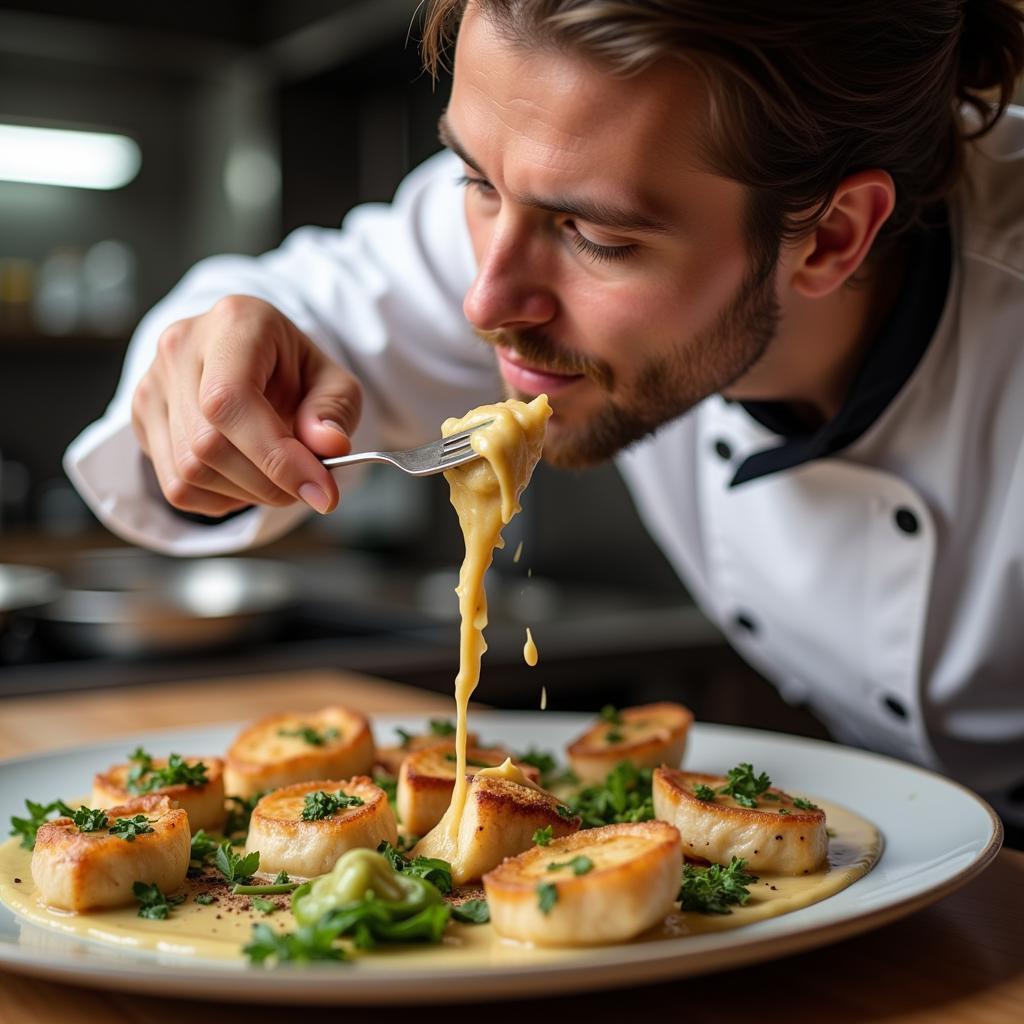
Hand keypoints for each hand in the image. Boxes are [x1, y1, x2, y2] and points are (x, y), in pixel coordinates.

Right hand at [131, 295, 360, 516]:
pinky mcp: (141, 418)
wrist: (254, 360)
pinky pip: (176, 486)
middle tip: (306, 488)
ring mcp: (153, 383)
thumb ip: (335, 411)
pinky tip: (245, 478)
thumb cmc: (294, 371)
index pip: (231, 399)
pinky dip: (220, 498)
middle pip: (209, 444)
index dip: (275, 455)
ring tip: (276, 477)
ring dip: (246, 493)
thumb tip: (328, 447)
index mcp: (235, 322)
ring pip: (189, 471)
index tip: (319, 490)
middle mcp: (181, 347)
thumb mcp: (333, 382)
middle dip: (267, 483)